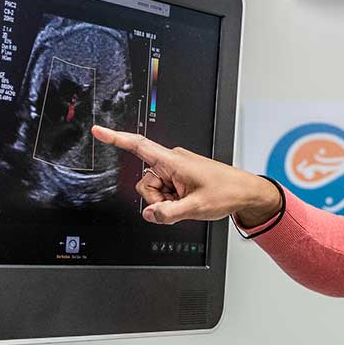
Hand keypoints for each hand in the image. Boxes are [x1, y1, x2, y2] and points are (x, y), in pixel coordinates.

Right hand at [90, 126, 281, 225]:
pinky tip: (187, 201)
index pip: (139, 146)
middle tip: (179, 204)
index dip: (116, 138)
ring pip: (154, 190)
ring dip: (166, 201)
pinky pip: (164, 192)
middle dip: (156, 199)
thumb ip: (168, 213)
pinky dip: (172, 201)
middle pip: (145, 182)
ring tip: (188, 202)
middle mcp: (172, 162)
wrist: (245, 192)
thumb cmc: (227, 192)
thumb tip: (149, 214)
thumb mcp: (196, 208)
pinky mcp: (179, 177)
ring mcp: (175, 170)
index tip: (98, 130)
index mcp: (174, 161)